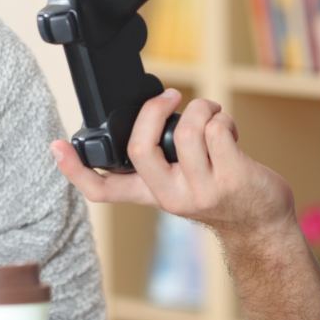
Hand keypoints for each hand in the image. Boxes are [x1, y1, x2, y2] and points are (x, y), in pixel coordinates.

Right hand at [51, 88, 296, 239]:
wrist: (263, 223)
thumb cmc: (222, 191)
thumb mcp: (180, 183)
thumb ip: (158, 160)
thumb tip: (145, 115)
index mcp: (150, 193)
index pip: (102, 189)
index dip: (75, 169)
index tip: (55, 146)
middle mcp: (170, 196)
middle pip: (140, 148)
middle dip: (153, 109)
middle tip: (169, 95)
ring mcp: (201, 191)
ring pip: (186, 130)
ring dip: (203, 108)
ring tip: (211, 115)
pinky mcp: (231, 180)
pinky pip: (217, 130)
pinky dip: (223, 118)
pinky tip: (229, 130)